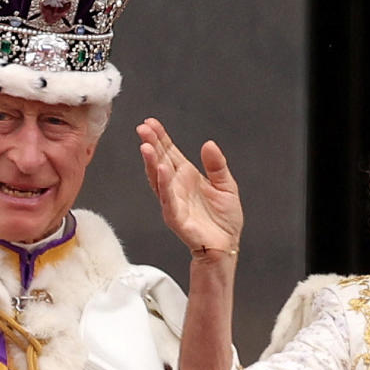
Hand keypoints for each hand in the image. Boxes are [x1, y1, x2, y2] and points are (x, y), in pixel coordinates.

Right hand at [137, 117, 242, 258]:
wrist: (225, 246)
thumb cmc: (223, 220)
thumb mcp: (226, 185)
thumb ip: (217, 165)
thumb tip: (209, 144)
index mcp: (187, 176)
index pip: (170, 152)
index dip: (160, 138)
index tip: (151, 123)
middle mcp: (176, 187)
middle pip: (160, 161)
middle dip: (151, 145)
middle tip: (142, 129)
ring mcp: (174, 202)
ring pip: (158, 179)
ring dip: (152, 163)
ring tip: (146, 147)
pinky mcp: (176, 218)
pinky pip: (168, 200)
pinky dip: (164, 185)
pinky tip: (162, 170)